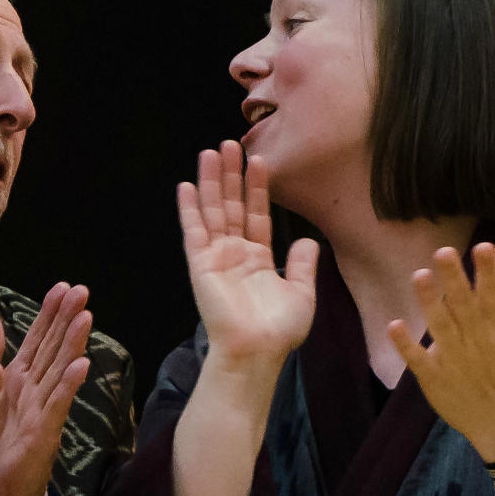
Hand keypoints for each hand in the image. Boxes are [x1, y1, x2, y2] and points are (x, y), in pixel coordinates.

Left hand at [0, 282, 91, 495]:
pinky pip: (57, 405)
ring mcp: (43, 411)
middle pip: (54, 348)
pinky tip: (82, 365)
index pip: (38, 340)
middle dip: (67, 319)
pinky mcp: (44, 433)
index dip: (50, 314)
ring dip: (74, 344)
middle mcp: (36, 391)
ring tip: (86, 316)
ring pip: (60, 371)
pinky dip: (69, 385)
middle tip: (82, 290)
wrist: (0, 493)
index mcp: (19, 380)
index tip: (62, 286)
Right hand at [178, 140, 318, 365]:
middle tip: (230, 144)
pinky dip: (189, 209)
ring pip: (213, 211)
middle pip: (232, 205)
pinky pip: (193, 232)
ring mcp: (216, 258)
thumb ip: (302, 265)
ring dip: (212, 182)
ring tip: (211, 152)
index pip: (257, 214)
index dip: (258, 188)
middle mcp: (234, 254)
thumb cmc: (279, 331)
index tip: (259, 161)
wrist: (257, 351)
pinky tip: (187, 186)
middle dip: (232, 175)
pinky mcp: (201, 265)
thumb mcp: (301, 294)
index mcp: (257, 260)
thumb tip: (307, 241)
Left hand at [388, 243, 494, 459]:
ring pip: (441, 327)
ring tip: (419, 275)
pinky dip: (406, 344)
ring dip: (429, 302)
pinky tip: (394, 325)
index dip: (489, 270)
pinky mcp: (435, 377)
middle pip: (464, 305)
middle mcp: (476, 339)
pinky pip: (419, 359)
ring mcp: (454, 359)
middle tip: (442, 252)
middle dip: (454, 279)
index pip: (494, 293)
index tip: (482, 247)